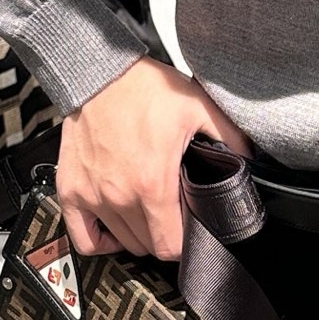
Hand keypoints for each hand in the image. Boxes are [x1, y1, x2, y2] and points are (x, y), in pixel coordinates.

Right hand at [55, 56, 256, 262]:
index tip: (190, 227)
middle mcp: (119, 196)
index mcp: (152, 184)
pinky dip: (100, 239)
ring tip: (149, 214)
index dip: (185, 241)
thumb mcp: (198, 107)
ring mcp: (92, 196)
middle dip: (165, 236)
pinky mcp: (70, 190)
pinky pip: (82, 237)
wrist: (99, 72)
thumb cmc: (143, 88)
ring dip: (138, 235)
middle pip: (147, 247)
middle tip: (173, 215)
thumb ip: (229, 137)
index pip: (170, 246)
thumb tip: (249, 159)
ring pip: (121, 243)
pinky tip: (114, 227)